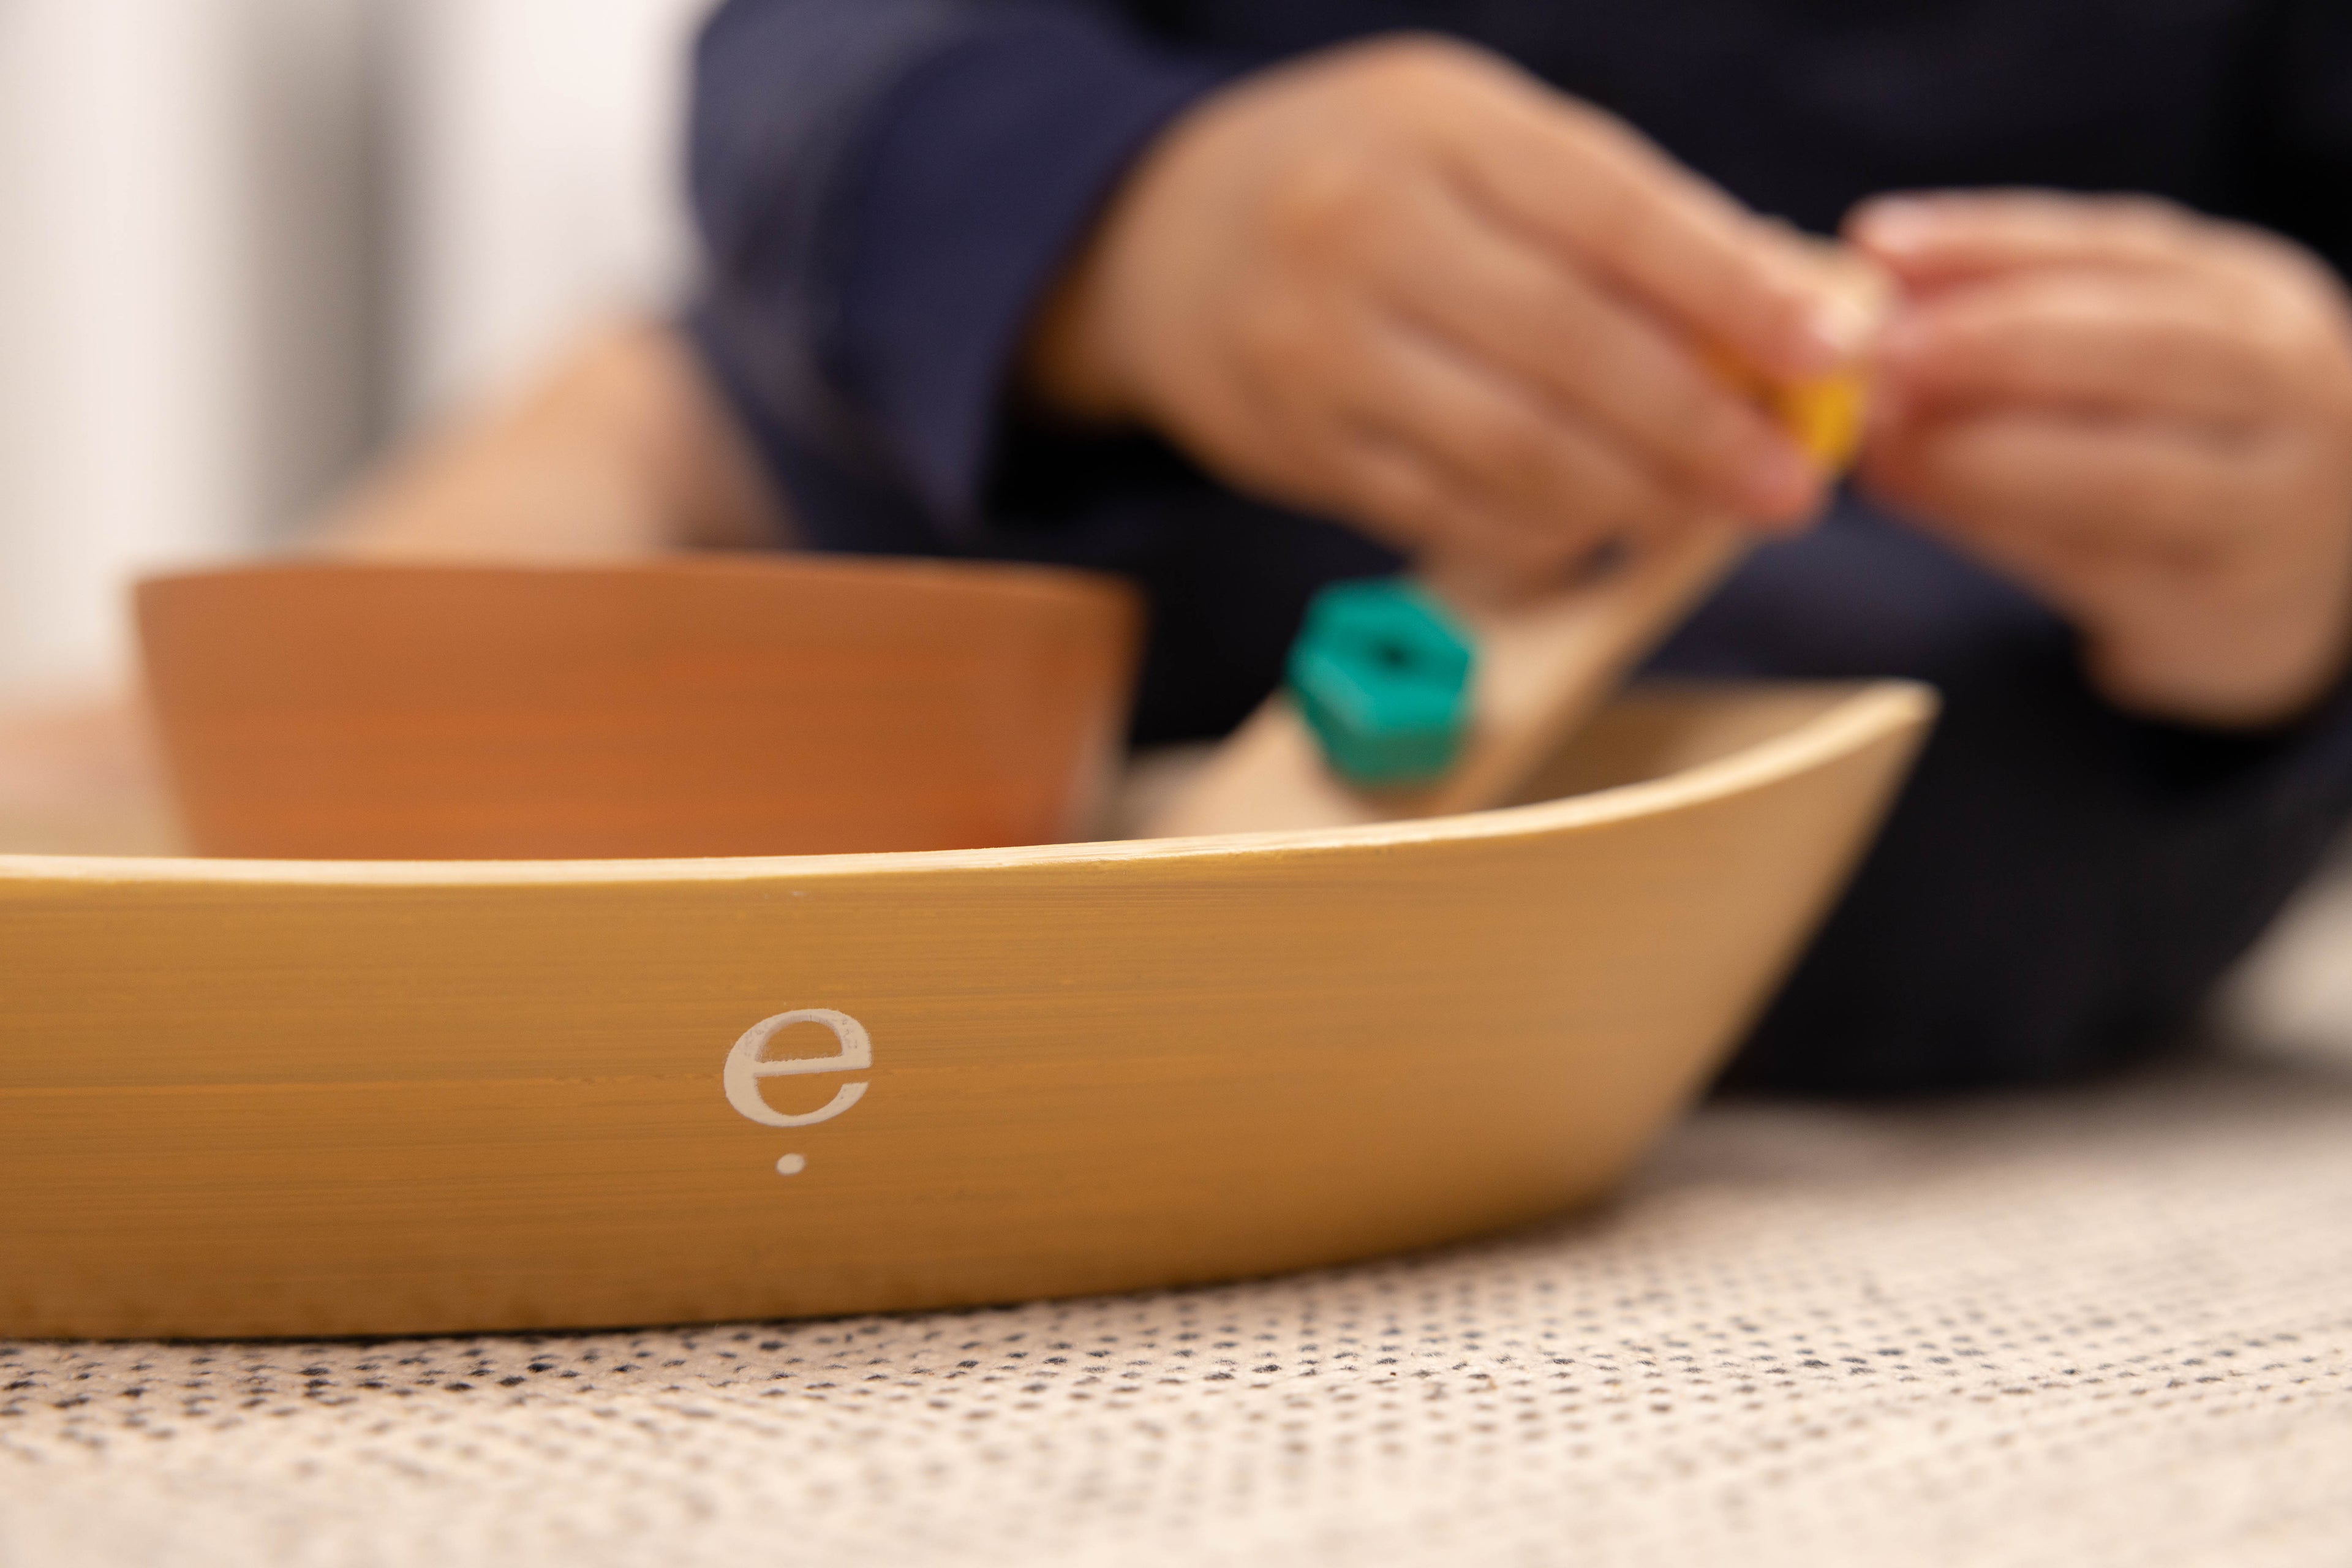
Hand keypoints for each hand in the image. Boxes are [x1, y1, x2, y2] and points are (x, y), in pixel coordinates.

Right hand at [1026, 36, 1875, 592]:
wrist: (1153, 239)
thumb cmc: (1360, 177)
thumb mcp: (1477, 139)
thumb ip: (1619, 213)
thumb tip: (1792, 307)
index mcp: (1434, 126)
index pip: (1610, 213)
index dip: (1731, 293)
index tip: (1833, 354)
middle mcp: (1363, 230)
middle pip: (1567, 349)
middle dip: (1699, 430)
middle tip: (1788, 486)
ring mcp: (1319, 348)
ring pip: (1508, 451)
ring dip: (1631, 498)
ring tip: (1706, 513)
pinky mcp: (1296, 446)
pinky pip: (1443, 512)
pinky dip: (1540, 533)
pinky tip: (1600, 529)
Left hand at [1850, 191, 2351, 727]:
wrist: (2269, 593)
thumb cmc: (2161, 449)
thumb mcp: (2106, 362)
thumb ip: (2003, 323)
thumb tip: (1867, 293)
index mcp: (2253, 298)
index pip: (2120, 247)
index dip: (1990, 242)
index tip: (1874, 244)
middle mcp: (2290, 388)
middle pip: (2150, 347)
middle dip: (2000, 343)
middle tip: (1885, 354)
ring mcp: (2274, 504)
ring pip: (2127, 475)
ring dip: (1988, 458)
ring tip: (1883, 445)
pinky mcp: (2223, 605)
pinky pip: (2099, 565)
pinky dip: (1995, 529)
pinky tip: (1916, 499)